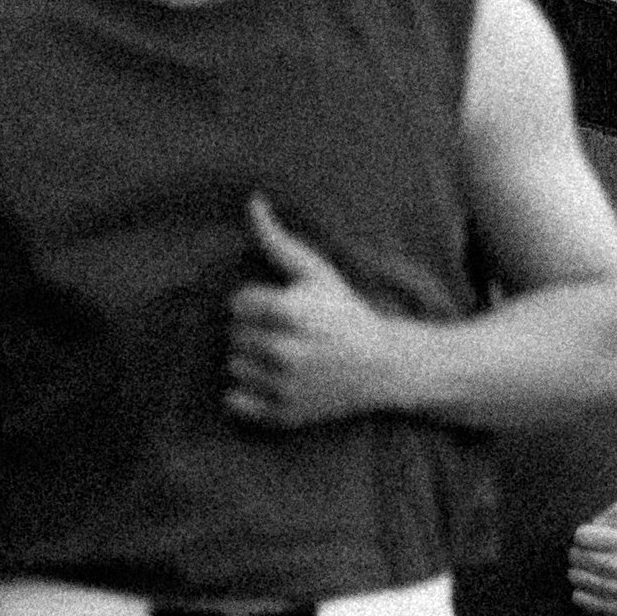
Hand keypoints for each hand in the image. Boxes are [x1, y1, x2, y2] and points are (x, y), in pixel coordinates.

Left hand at [225, 195, 401, 425]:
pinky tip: (273, 381)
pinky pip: (234, 401)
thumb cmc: (345, 313)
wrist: (383, 366)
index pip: (236, 304)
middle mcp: (283, 351)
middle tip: (286, 334)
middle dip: (254, 332)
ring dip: (251, 361)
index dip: (258, 303)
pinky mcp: (282, 414)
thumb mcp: (317, 272)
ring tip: (282, 357)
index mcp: (288, 312)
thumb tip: (252, 201)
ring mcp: (283, 386)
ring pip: (233, 367)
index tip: (284, 310)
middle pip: (233, 336)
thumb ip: (278, 240)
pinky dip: (247, 393)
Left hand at [568, 498, 616, 615]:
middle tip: (584, 554)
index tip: (588, 537)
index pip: (582, 536)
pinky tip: (589, 584)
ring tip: (587, 568)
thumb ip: (615, 512)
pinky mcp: (614, 607)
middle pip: (577, 556)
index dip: (582, 534)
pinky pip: (579, 598)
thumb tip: (596, 524)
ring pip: (575, 577)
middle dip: (576, 552)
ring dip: (576, 571)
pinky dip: (579, 590)